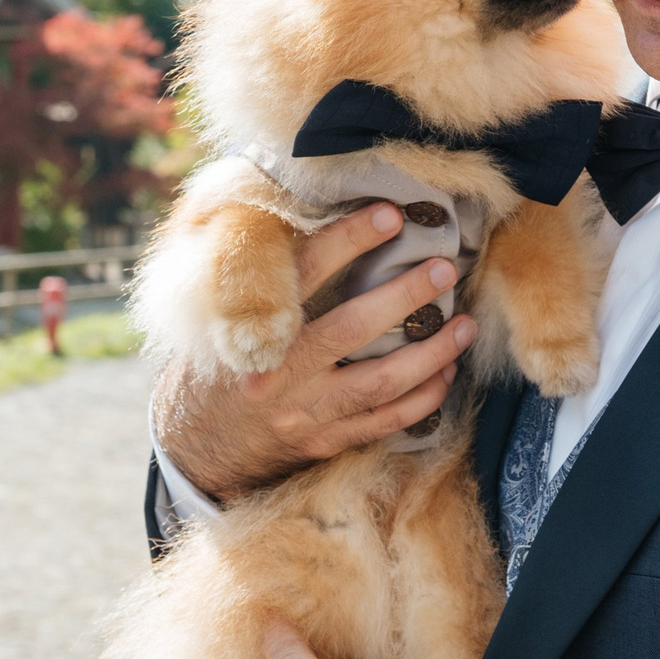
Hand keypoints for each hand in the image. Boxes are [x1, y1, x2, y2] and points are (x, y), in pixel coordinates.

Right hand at [153, 203, 478, 501]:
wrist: (194, 443)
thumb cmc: (212, 365)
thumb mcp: (218, 319)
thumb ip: (262, 282)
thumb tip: (304, 216)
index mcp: (252, 331)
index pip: (306, 274)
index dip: (349, 241)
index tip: (390, 215)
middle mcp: (280, 375)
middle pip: (354, 329)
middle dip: (406, 294)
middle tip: (445, 268)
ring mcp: (305, 413)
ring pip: (382, 382)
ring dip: (432, 352)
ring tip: (465, 324)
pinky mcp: (324, 441)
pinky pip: (384, 421)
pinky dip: (422, 399)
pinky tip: (446, 373)